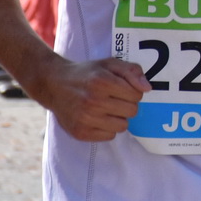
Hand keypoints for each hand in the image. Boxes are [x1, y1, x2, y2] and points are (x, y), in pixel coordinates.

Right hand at [30, 55, 149, 142]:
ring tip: (106, 109)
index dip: (132, 92)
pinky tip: (97, 118)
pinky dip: (107, 128)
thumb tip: (147, 88)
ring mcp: (85, 119)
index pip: (137, 96)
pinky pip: (109, 136)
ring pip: (122, 126)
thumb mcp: (109, 64)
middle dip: (126, 104)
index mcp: (102, 82)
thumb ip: (131, 71)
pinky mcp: (80, 132)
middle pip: (132, 111)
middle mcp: (93, 101)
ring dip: (118, 118)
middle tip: (113, 99)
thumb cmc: (86, 73)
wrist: (53, 84)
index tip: (121, 89)